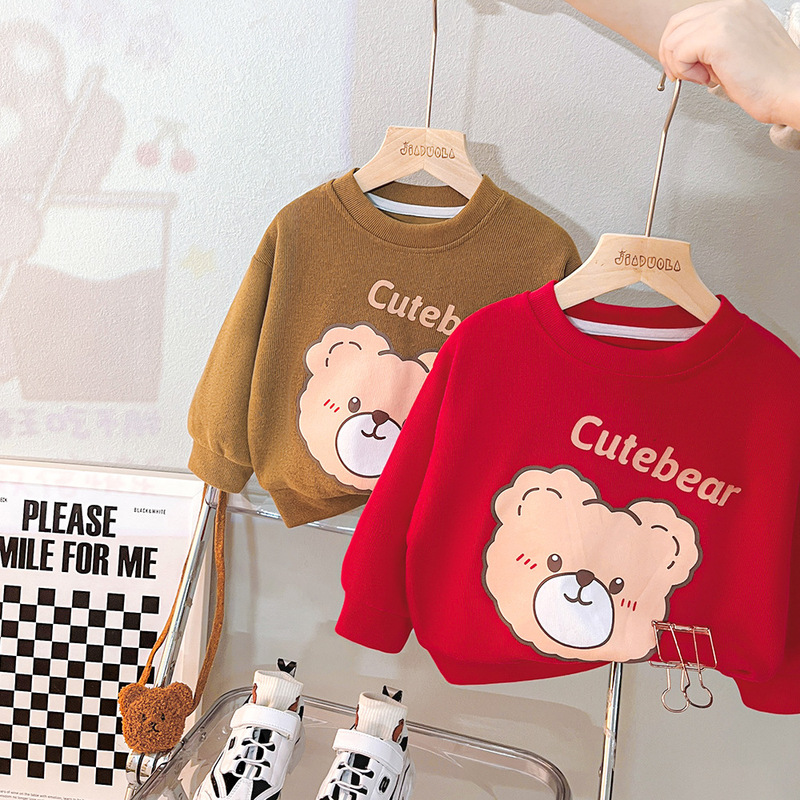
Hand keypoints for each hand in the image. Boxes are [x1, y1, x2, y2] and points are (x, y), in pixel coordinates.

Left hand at [659, 0, 799, 128]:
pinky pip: (679, 53)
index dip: (677, 45)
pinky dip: (686, 71)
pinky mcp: (718, 35)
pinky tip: (708, 79)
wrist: (790, 90)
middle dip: (669, 55)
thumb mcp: (734, 50)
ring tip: (703, 77)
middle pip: (676, 24)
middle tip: (680, 75)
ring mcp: (726, 16)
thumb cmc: (767, 79)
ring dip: (680, 65)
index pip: (689, 17)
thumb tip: (681, 53)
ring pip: (673, 39)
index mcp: (738, 6)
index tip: (681, 66)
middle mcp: (733, 5)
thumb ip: (710, 44)